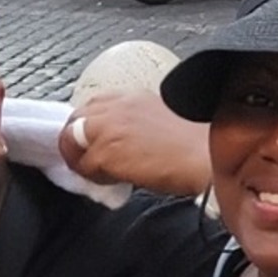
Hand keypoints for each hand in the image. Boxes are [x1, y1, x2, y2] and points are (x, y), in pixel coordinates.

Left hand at [59, 89, 211, 197]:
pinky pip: (84, 168)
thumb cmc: (196, 144)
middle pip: (73, 119)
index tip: (94, 143)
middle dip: (77, 141)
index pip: (92, 105)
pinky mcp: (105, 152)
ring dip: (82, 160)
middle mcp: (115, 105)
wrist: (206, 158)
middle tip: (91, 161)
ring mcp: (107, 127)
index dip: (88, 126)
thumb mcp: (160, 120)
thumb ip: (134, 124)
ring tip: (103, 173)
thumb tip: (120, 144)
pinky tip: (117, 181)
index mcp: (130, 95)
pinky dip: (95, 177)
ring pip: (71, 143)